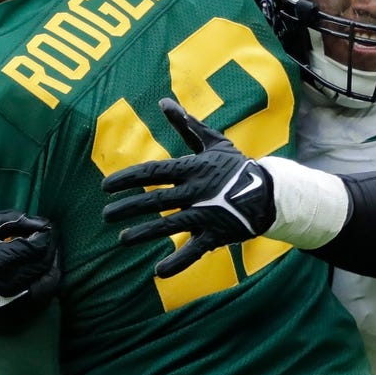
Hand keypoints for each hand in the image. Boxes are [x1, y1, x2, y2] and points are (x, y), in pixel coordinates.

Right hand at [0, 211, 59, 328]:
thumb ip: (13, 220)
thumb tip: (40, 222)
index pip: (37, 246)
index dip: (48, 233)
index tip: (49, 225)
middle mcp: (9, 283)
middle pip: (45, 263)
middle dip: (53, 246)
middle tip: (51, 236)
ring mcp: (12, 301)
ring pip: (49, 283)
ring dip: (54, 265)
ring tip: (51, 253)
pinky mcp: (14, 314)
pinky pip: (43, 299)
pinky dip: (48, 283)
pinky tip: (45, 272)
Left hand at [101, 98, 274, 277]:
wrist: (269, 192)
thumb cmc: (236, 165)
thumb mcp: (213, 142)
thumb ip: (187, 125)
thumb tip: (164, 102)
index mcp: (193, 168)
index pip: (154, 172)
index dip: (128, 179)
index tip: (106, 186)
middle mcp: (196, 191)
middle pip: (156, 200)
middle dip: (129, 207)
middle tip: (106, 215)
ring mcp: (207, 214)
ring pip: (170, 225)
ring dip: (144, 233)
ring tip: (122, 239)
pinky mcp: (217, 234)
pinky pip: (195, 250)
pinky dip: (178, 262)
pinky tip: (159, 272)